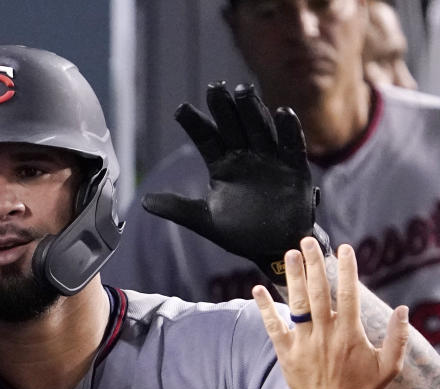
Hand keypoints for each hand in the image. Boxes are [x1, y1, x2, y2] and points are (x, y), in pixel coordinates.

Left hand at [143, 82, 325, 283]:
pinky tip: (282, 112)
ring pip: (260, 129)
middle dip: (224, 108)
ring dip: (253, 110)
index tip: (180, 110)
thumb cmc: (241, 233)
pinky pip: (291, 145)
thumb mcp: (205, 221)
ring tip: (244, 91)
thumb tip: (144, 202)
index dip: (195, 124)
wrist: (273, 249)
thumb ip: (178, 209)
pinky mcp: (294, 168)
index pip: (206, 138)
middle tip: (215, 88)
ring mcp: (270, 160)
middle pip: (233, 126)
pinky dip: (288, 130)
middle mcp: (245, 156)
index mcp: (223, 165)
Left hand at [252, 238, 408, 388]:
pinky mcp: (286, 352)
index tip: (343, 249)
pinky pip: (273, 326)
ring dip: (292, 278)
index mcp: (350, 334)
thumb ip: (398, 338)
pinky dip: (265, 308)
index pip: (349, 294)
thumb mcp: (388, 367)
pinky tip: (257, 288)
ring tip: (289, 255)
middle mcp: (326, 334)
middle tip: (307, 242)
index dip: (346, 270)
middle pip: (318, 292)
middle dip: (313, 264)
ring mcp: (304, 342)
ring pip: (296, 304)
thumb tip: (403, 310)